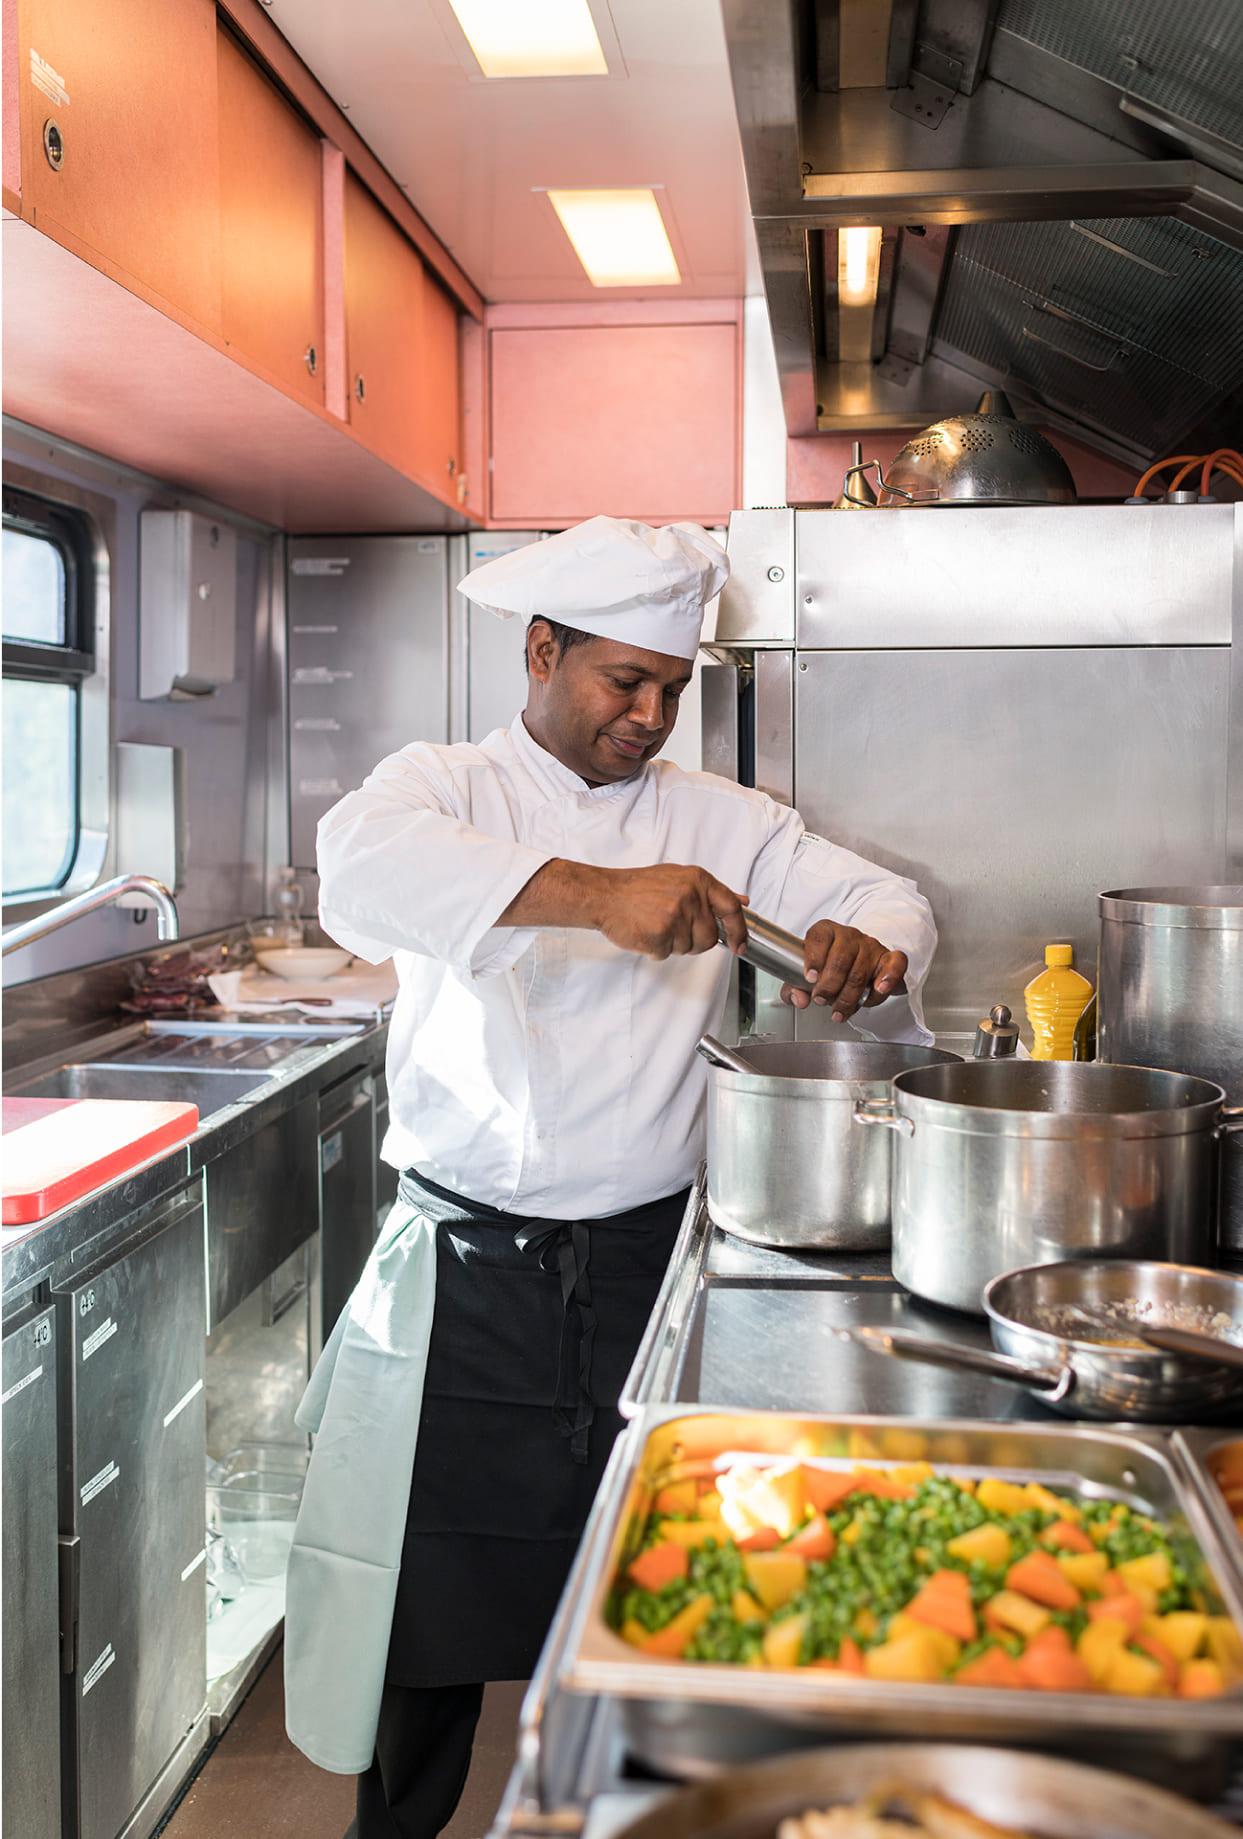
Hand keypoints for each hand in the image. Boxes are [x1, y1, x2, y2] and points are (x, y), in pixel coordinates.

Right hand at [596, 864, 748, 960]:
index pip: (731, 908)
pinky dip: (656, 950)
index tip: (740, 945)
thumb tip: (741, 901)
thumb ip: (711, 892)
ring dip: (672, 944)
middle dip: (694, 940)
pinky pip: (667, 954)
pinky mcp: (660, 935)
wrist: (605, 894)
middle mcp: (690, 897)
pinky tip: (645, 932)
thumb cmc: (639, 887)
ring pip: (688, 948)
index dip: (739, 930)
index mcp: (697, 880)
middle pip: (709, 937)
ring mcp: (675, 916)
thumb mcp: (679, 878)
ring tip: (654, 924)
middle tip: (672, 927)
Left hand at [780, 920, 906, 1021]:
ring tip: (839, 1011)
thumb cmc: (829, 968)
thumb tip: (798, 999)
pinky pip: (894, 964)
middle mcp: (849, 936)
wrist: (859, 963)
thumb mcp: (807, 975)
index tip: (809, 978)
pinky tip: (878, 989)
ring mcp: (871, 946)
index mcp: (826, 932)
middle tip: (821, 1000)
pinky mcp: (889, 958)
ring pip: (860, 972)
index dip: (813, 959)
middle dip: (829, 986)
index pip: (819, 938)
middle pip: (840, 960)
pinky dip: (888, 978)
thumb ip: (795, 987)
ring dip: (849, 997)